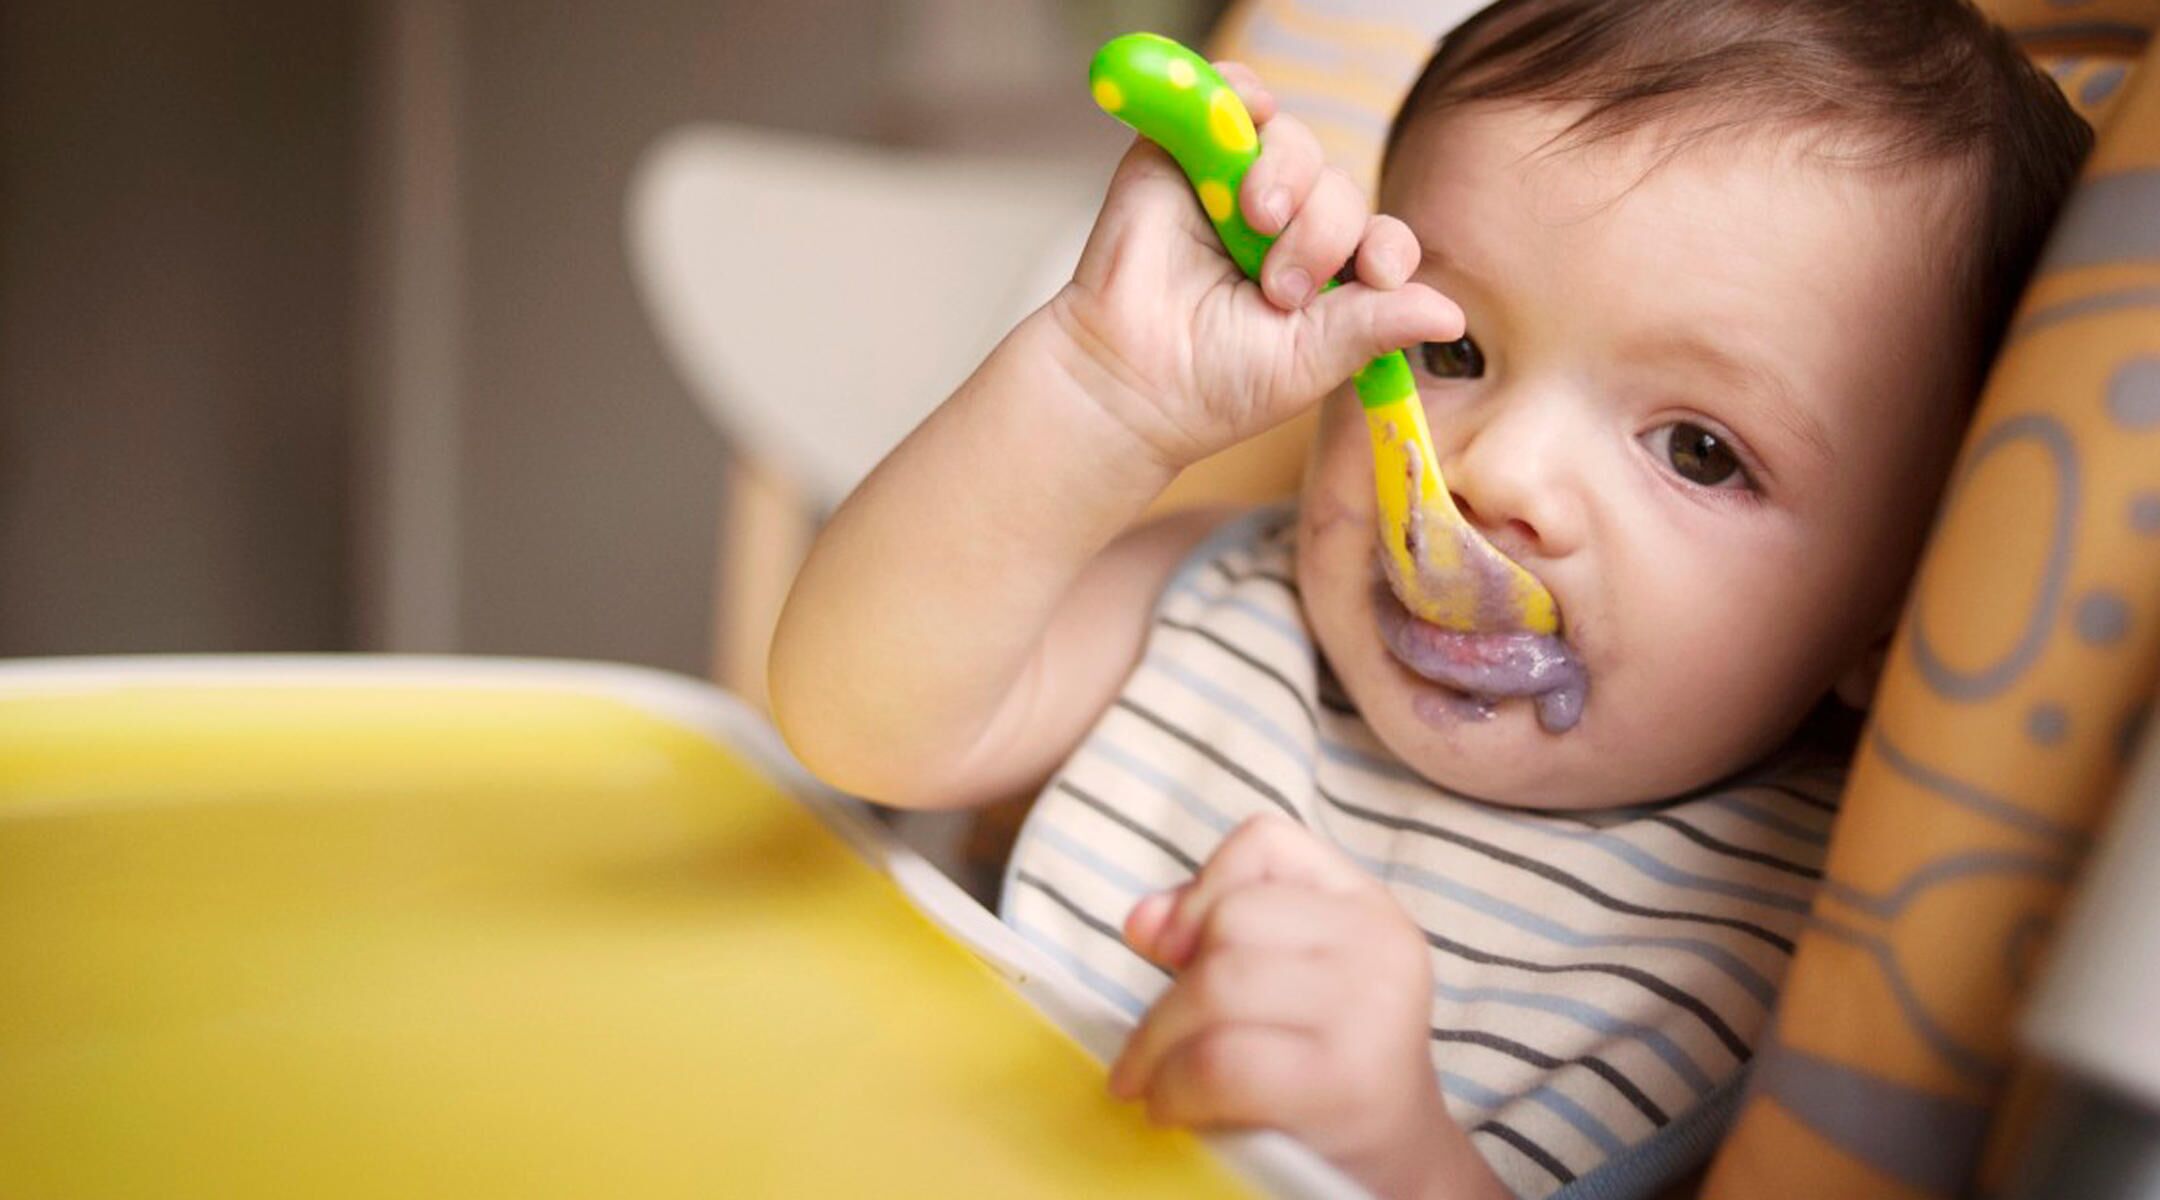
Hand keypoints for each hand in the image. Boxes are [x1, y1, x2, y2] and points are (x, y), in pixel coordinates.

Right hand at [1047, 63, 1463, 471]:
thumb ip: (1375, 326)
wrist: (1130, 382)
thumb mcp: (1312, 361)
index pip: (1379, 237)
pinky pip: (1225, 96)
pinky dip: (1240, 90)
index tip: (1375, 273)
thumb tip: (1452, 314)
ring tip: (1254, 221)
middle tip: (1279, 287)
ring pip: (1292, 142)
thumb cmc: (1216, 384)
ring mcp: (1232, 186)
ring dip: (1289, 174)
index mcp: (1324, 275)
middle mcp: (1284, 224)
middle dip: (1324, 231)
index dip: (1388, 247)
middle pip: (1338, 188)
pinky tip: (1249, 109)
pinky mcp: (1180, 154)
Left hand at [1109, 815, 1505, 1199]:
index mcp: (1367, 905)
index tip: (1175, 951)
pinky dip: (1175, 1088)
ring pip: (1216, 985)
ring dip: (1158, 1045)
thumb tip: (1141, 920)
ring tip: (1151, 1083)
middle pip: (1229, 921)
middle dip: (1169, 990)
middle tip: (1153, 1047)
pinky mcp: (1343, 1078)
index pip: (1264, 842)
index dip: (1202, 888)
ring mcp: (1369, 1008)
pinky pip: (1220, 1061)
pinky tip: (1173, 1109)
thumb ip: (1214, 934)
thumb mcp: (1281, 983)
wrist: (1395, 1174)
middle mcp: (1379, 943)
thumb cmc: (1319, 1069)